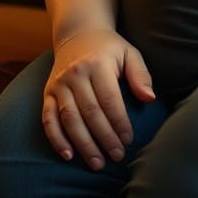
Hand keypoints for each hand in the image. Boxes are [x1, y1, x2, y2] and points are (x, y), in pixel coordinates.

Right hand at [42, 28, 155, 170]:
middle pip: (89, 112)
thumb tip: (150, 99)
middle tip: (117, 157)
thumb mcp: (130, 54)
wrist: (78, 34)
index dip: (119, 122)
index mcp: (97, 64)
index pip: (109, 99)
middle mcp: (75, 74)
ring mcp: (58, 84)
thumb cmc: (110, 48)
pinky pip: (48, 119)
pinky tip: (68, 155)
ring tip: (97, 163)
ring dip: (82, 144)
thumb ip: (140, 75)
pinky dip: (57, 139)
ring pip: (69, 119)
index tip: (129, 140)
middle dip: (104, 138)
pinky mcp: (47, 93)